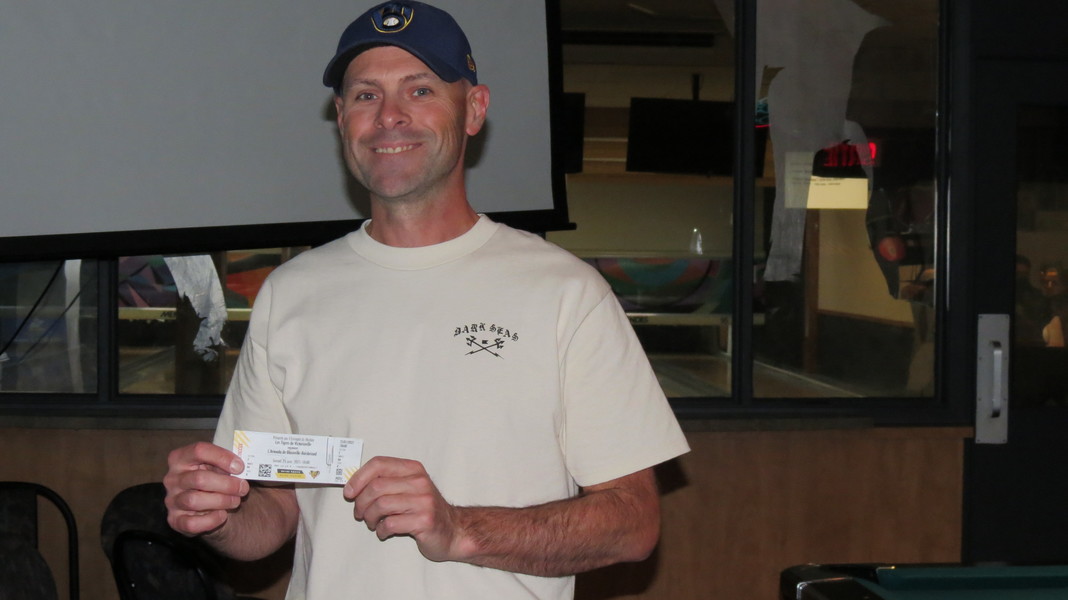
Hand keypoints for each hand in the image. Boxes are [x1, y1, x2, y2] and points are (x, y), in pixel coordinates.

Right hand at [163, 441, 249, 536]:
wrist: (211, 507)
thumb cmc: (218, 481)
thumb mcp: (222, 468)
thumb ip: (231, 464)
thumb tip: (253, 465)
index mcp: (182, 457)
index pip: (199, 450)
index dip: (222, 458)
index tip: (240, 467)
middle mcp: (173, 478)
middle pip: (199, 479)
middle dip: (227, 484)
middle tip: (243, 488)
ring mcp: (172, 500)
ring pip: (194, 500)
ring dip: (221, 501)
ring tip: (235, 501)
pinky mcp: (175, 520)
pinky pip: (191, 523)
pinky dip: (211, 520)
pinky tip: (222, 515)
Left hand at [344, 456, 466, 562]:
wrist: (452, 530)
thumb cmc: (423, 510)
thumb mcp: (408, 488)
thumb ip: (386, 482)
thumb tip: (352, 485)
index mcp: (413, 469)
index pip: (379, 464)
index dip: (358, 478)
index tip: (349, 493)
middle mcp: (420, 482)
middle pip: (376, 487)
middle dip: (361, 503)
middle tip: (360, 513)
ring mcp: (424, 501)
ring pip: (381, 505)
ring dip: (370, 518)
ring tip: (372, 523)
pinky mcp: (424, 521)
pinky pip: (390, 524)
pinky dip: (381, 530)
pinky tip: (384, 532)